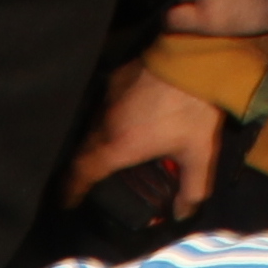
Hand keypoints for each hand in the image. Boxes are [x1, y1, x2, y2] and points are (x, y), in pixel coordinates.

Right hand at [58, 61, 227, 215]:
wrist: (195, 53)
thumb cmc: (195, 106)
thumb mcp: (200, 153)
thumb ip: (193, 189)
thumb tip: (183, 214)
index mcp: (118, 145)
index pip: (80, 173)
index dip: (70, 190)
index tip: (66, 202)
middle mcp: (104, 122)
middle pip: (80, 152)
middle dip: (80, 170)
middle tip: (87, 183)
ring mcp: (106, 97)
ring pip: (89, 128)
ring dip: (92, 144)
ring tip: (105, 155)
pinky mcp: (114, 79)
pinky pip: (100, 108)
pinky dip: (103, 123)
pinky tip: (119, 125)